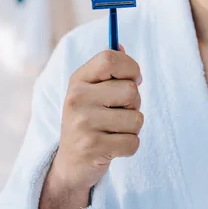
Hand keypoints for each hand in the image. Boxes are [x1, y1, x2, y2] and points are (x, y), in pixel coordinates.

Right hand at [49, 44, 143, 194]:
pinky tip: (112, 147)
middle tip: (118, 113)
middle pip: (131, 91)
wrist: (70, 164)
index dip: (131, 67)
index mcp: (78, 80)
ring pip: (137, 118)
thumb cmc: (90, 120)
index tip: (135, 79)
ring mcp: (82, 124)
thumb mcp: (92, 92)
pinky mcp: (92, 148)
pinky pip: (133, 142)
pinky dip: (129, 147)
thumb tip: (119, 44)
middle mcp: (76, 98)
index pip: (110, 59)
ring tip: (113, 131)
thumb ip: (107, 69)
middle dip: (134, 105)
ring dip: (132, 128)